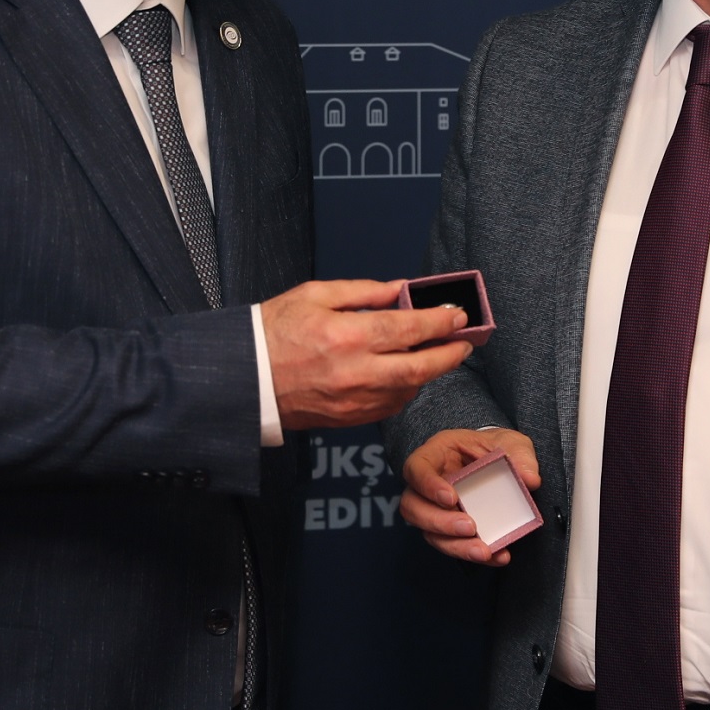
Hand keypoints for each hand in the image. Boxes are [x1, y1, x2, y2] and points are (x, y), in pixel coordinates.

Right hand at [261, 280, 471, 429]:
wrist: (244, 378)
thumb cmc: (274, 330)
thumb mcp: (315, 295)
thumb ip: (364, 292)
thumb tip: (401, 290)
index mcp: (348, 336)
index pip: (409, 328)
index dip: (440, 321)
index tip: (457, 315)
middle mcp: (356, 372)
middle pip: (421, 367)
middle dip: (450, 353)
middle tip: (465, 342)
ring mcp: (355, 401)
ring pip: (409, 389)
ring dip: (429, 372)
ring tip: (438, 355)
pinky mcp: (350, 419)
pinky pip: (390, 406)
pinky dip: (405, 389)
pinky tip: (406, 375)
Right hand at [401, 428, 540, 567]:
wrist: (499, 461)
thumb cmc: (495, 447)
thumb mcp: (511, 443)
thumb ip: (520, 456)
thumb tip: (530, 479)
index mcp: (436, 453)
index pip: (416, 468)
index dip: (427, 485)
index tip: (451, 498)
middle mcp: (427, 484)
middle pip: (413, 507)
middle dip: (440, 523)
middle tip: (470, 528)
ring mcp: (434, 509)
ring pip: (428, 533)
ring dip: (455, 545)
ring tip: (483, 551)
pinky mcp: (448, 529)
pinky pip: (452, 546)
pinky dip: (473, 553)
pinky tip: (497, 556)